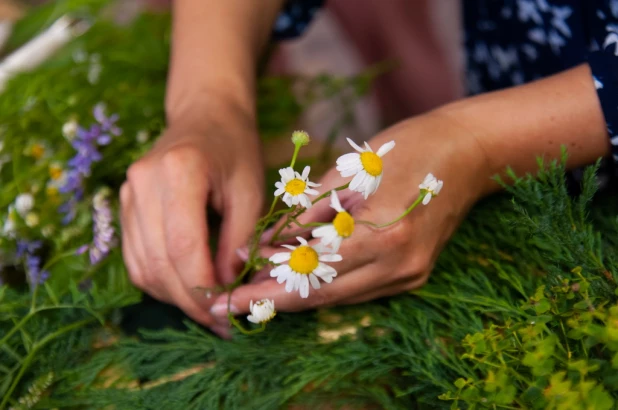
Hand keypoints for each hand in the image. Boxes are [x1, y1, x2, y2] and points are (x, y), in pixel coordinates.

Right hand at [120, 100, 263, 335]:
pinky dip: (159, 280)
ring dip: (174, 296)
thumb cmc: (236, 150)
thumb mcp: (251, 192)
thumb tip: (226, 290)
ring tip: (206, 310)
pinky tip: (185, 289)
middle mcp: (143, 182)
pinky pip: (136, 257)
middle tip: (220, 322)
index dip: (203, 287)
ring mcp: (128, 193)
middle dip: (190, 300)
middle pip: (159, 261)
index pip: (183, 246)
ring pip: (143, 265)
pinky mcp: (125, 205)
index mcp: (179, 171)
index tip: (226, 310)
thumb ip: (239, 241)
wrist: (206, 115)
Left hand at [210, 110, 490, 318]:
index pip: (312, 274)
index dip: (268, 286)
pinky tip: (299, 279)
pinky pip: (360, 290)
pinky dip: (326, 285)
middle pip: (324, 296)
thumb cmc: (407, 147)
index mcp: (383, 234)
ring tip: (257, 290)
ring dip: (298, 295)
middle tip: (234, 302)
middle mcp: (399, 265)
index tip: (230, 296)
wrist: (467, 152)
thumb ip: (307, 212)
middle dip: (275, 300)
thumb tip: (265, 244)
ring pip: (340, 298)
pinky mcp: (414, 275)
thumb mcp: (349, 170)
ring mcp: (410, 275)